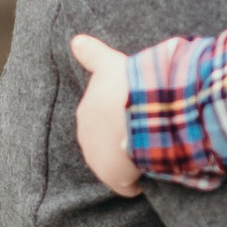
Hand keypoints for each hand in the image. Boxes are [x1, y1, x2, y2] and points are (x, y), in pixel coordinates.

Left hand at [69, 35, 139, 196]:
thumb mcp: (110, 64)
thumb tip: (76, 40)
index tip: (132, 119)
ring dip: (129, 163)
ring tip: (150, 155)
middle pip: (105, 145)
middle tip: (145, 136)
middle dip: (120, 144)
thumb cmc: (127, 84)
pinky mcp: (114, 178)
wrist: (136, 108)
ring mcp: (98, 160)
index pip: (98, 123)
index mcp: (87, 113)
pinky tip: (150, 175)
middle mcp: (87, 138)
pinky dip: (136, 183)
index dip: (117, 122)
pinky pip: (126, 186)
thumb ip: (93, 54)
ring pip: (115, 166)